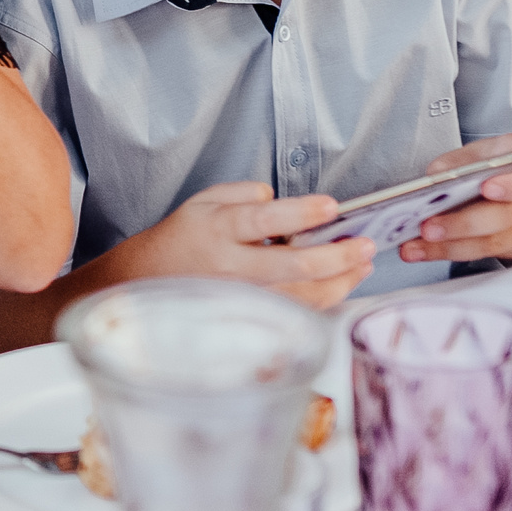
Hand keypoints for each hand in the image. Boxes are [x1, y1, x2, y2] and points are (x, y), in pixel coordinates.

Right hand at [117, 181, 373, 308]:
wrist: (146, 281)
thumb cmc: (181, 239)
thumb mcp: (201, 201)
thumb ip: (241, 193)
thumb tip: (280, 199)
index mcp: (216, 230)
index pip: (264, 219)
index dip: (301, 213)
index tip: (331, 206)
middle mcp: (230, 266)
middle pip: (293, 265)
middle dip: (338, 256)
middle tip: (365, 245)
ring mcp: (242, 297)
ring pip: (301, 295)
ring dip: (340, 280)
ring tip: (363, 265)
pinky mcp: (250, 317)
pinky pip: (295, 311)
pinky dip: (324, 299)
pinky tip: (341, 284)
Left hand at [401, 136, 511, 263]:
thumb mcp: (502, 149)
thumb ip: (468, 158)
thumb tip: (435, 174)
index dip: (511, 186)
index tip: (486, 188)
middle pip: (504, 219)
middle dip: (462, 225)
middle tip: (427, 228)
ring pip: (493, 244)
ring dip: (448, 248)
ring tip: (413, 248)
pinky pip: (488, 254)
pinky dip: (453, 253)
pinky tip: (425, 252)